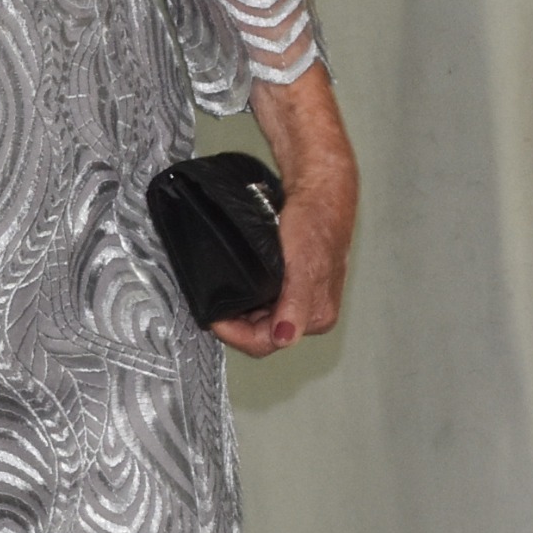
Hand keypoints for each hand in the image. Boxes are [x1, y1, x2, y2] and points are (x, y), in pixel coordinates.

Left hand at [212, 64, 357, 356]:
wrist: (320, 190)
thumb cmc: (314, 222)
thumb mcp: (300, 264)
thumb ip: (293, 305)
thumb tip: (284, 338)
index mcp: (315, 316)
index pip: (264, 343)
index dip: (234, 332)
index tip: (211, 316)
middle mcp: (309, 313)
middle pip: (261, 334)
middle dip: (235, 321)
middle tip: (211, 302)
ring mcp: (300, 299)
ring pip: (259, 318)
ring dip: (239, 309)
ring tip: (221, 291)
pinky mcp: (292, 284)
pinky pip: (262, 301)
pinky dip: (246, 295)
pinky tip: (236, 283)